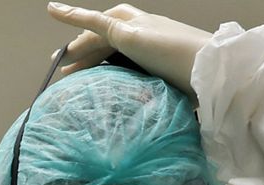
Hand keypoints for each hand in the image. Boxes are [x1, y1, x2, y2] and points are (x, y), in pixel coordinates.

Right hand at [46, 3, 211, 97]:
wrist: (211, 74)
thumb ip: (90, 23)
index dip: (76, 44)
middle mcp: (145, 35)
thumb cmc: (168, 50)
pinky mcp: (168, 75)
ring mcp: (158, 55)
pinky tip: (118, 97)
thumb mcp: (124, 33)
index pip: (96, 29)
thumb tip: (53, 8)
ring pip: (123, 62)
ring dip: (103, 72)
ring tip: (87, 88)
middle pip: (108, 45)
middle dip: (86, 58)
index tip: (57, 63)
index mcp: (133, 21)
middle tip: (66, 78)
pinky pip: (138, 78)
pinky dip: (124, 84)